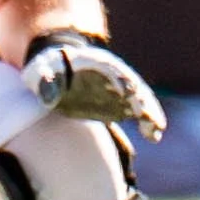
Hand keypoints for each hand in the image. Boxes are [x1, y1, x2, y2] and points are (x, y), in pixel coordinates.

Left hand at [22, 32, 165, 140]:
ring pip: (141, 99)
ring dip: (150, 112)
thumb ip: (46, 82)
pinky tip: (154, 136)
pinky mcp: (121, 103)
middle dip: (141, 99)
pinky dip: (148, 122)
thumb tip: (48, 97)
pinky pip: (139, 112)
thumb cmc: (50, 68)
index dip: (120, 79)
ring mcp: (119, 89)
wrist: (60, 70)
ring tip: (156, 130)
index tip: (128, 92)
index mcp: (95, 62)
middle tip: (147, 115)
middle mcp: (113, 74)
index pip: (112, 69)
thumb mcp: (42, 71)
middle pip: (133, 84)